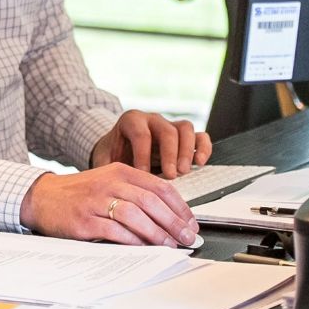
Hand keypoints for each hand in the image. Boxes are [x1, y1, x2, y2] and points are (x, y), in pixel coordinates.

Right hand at [19, 163, 197, 245]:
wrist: (42, 197)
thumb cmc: (80, 193)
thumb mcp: (109, 182)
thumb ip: (135, 193)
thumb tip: (168, 217)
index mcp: (120, 171)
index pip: (160, 186)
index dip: (180, 207)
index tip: (190, 223)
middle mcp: (110, 183)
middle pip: (151, 201)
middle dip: (173, 222)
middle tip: (186, 237)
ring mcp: (96, 201)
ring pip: (135, 215)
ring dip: (156, 233)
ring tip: (169, 245)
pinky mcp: (84, 220)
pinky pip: (114, 231)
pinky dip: (132, 241)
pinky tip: (144, 248)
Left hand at [91, 110, 211, 177]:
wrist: (118, 148)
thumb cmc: (113, 154)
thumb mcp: (104, 160)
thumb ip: (107, 170)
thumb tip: (109, 187)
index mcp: (131, 121)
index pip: (141, 134)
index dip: (143, 155)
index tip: (143, 174)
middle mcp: (153, 120)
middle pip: (167, 131)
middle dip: (170, 154)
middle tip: (170, 175)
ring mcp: (170, 126)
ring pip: (185, 129)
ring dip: (187, 151)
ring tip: (183, 172)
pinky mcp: (184, 137)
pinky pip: (200, 136)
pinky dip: (203, 148)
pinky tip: (200, 163)